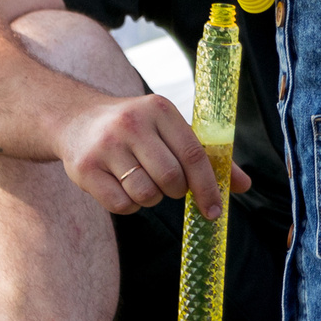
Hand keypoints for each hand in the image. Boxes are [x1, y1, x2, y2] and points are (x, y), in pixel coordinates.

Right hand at [55, 91, 250, 219]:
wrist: (76, 119)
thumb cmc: (136, 129)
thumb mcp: (169, 129)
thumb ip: (206, 156)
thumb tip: (244, 186)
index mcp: (159, 109)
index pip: (193, 154)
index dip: (208, 186)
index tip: (214, 210)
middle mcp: (132, 124)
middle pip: (171, 178)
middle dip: (176, 191)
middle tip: (168, 184)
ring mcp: (106, 146)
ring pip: (146, 194)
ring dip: (152, 198)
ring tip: (142, 181)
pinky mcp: (86, 169)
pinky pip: (121, 205)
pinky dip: (129, 205)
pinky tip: (123, 186)